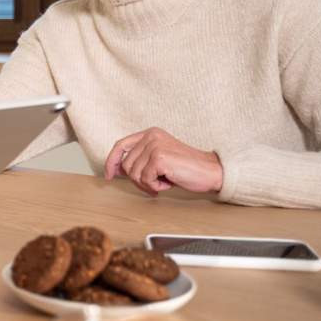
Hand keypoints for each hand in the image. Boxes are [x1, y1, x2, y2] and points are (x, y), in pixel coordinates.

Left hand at [104, 128, 223, 195]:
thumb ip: (140, 158)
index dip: (111, 161)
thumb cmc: (186, 168)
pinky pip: (145, 180)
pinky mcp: (159, 158)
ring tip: (164, 181)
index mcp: (150, 133)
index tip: (109, 175)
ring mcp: (154, 146)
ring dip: (148, 184)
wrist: (211, 172)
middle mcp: (150, 136)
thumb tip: (117, 169)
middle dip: (137, 180)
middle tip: (154, 184)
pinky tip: (169, 182)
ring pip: (133, 174)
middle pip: (126, 165)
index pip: (120, 145)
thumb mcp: (159, 158)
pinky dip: (155, 186)